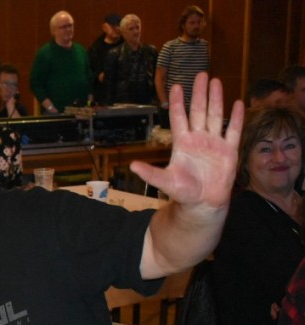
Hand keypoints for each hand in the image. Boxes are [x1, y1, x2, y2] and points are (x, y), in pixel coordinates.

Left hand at [130, 73, 243, 209]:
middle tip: (201, 74)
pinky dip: (237, 118)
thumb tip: (132, 166)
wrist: (202, 203)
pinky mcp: (229, 151)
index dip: (178, 102)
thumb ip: (150, 173)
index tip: (177, 86)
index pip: (179, 118)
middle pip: (199, 111)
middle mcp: (198, 139)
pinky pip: (234, 131)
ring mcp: (214, 143)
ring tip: (216, 81)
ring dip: (216, 99)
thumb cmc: (183, 192)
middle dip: (200, 93)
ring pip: (216, 116)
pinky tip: (238, 103)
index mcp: (182, 143)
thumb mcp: (165, 181)